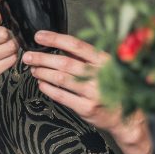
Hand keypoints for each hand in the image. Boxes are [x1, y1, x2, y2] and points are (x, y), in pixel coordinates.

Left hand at [23, 31, 150, 153]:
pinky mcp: (87, 108)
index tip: (39, 36)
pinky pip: (62, 96)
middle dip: (42, 58)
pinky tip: (42, 84)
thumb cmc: (112, 87)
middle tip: (28, 56)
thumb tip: (58, 44)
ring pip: (61, 79)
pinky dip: (49, 89)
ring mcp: (93, 92)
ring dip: (43, 73)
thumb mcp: (104, 67)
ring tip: (34, 69)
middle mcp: (100, 75)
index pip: (76, 45)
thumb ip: (84, 56)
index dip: (55, 39)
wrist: (127, 117)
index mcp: (104, 61)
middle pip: (65, 62)